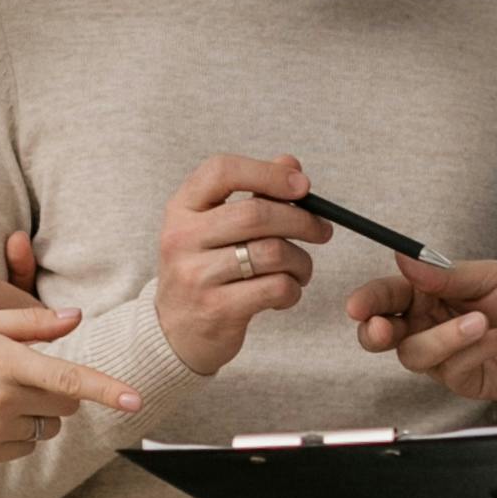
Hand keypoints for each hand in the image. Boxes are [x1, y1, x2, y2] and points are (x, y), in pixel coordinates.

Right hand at [0, 299, 140, 465]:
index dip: (106, 389)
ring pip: (45, 427)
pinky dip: (16, 434)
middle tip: (24, 376)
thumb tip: (76, 317)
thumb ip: (29, 323)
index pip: (69, 377)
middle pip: (63, 403)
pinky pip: (22, 447)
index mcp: (5, 361)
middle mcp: (3, 398)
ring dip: (36, 413)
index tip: (135, 401)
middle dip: (59, 390)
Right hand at [154, 154, 332, 375]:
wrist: (174, 332)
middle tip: (322, 231)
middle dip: (301, 221)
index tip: (303, 186)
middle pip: (256, 214)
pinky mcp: (217, 309)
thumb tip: (291, 165)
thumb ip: (252, 192)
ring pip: (272, 253)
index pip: (222, 171)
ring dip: (301, 261)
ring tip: (301, 269)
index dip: (268, 173)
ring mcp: (196, 275)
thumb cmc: (205, 270)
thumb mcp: (214, 227)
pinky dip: (293, 289)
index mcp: (181, 208)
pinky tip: (285, 293)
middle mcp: (182, 238)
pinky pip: (276, 288)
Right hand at [349, 257, 496, 408]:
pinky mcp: (463, 380)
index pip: (387, 297)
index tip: (357, 305)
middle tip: (379, 328)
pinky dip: (479, 349)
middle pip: (381, 336)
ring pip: (416, 355)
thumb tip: (402, 258)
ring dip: (446, 337)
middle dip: (374, 332)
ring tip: (482, 321)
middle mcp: (427, 325)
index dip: (369, 301)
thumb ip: (445, 274)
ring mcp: (443, 356)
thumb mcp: (490, 275)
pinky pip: (453, 369)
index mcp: (427, 293)